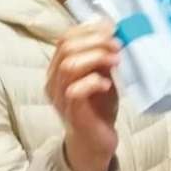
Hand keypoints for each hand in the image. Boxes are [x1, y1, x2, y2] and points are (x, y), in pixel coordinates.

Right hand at [46, 21, 122, 170]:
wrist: (96, 142)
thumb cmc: (98, 108)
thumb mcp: (102, 76)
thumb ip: (102, 57)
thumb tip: (111, 32)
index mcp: (58, 68)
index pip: (65, 39)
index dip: (88, 30)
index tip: (111, 28)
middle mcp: (54, 81)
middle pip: (66, 48)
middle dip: (95, 41)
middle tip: (117, 44)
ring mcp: (60, 97)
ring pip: (68, 65)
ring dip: (95, 57)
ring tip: (116, 59)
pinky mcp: (71, 112)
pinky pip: (75, 91)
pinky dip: (93, 82)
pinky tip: (106, 84)